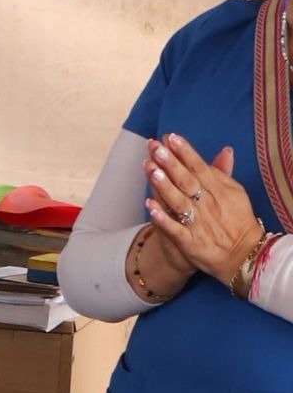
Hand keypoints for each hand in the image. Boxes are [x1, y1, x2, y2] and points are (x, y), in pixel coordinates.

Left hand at [144, 134, 259, 278]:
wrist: (244, 255)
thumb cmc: (235, 219)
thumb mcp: (233, 194)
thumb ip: (223, 173)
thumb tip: (225, 150)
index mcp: (218, 191)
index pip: (199, 168)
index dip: (185, 152)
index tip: (170, 137)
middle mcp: (207, 205)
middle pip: (187, 182)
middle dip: (172, 164)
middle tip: (157, 148)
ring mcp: (198, 223)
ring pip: (179, 202)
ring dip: (165, 187)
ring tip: (152, 170)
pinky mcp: (190, 241)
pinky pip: (174, 229)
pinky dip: (162, 218)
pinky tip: (149, 205)